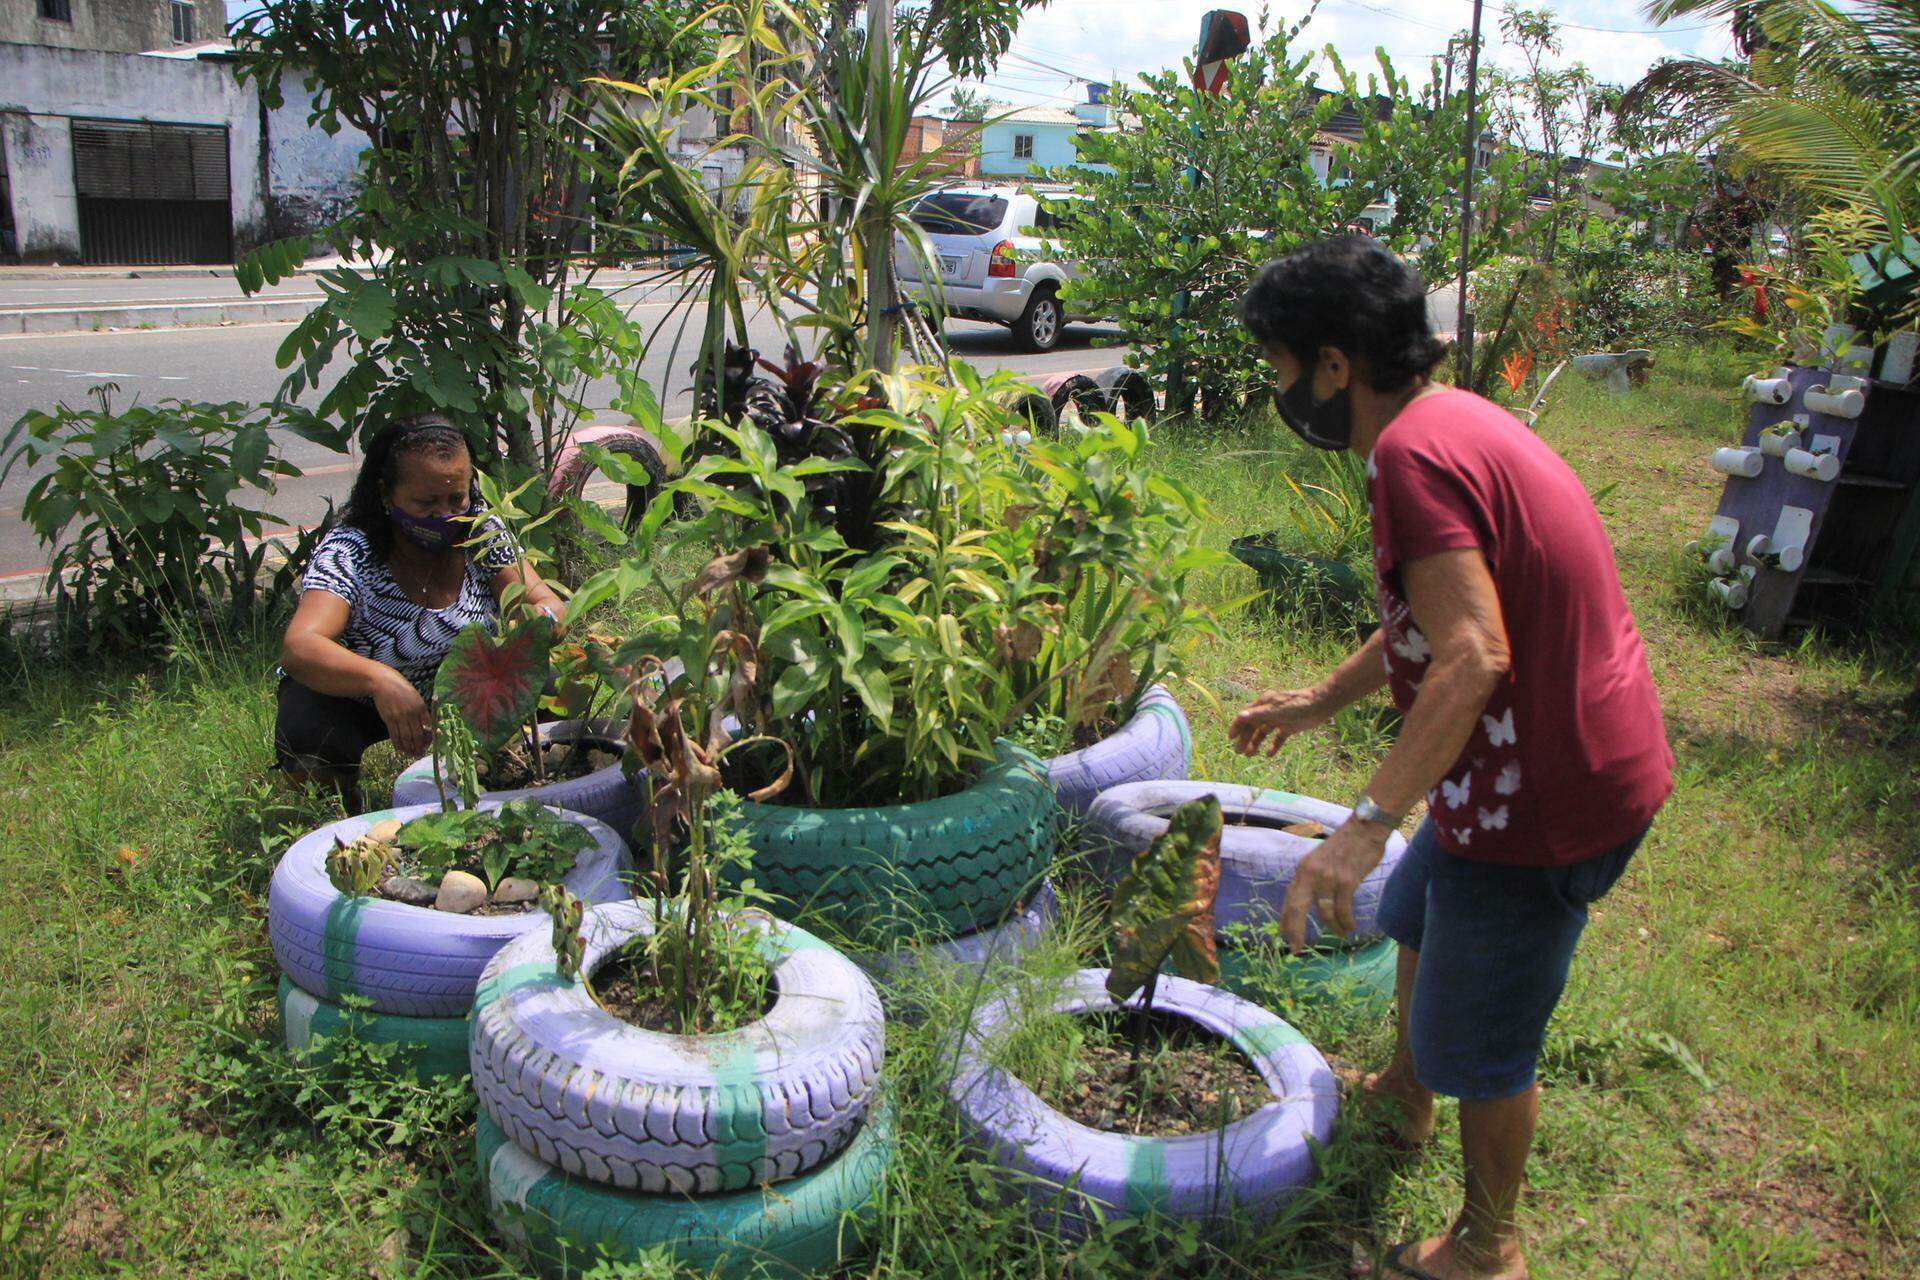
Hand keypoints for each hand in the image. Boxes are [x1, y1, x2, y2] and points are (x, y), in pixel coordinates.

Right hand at [372, 669, 433, 758]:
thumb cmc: (402, 690)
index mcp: (421, 707)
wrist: (384, 683)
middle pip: (417, 735)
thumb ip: (422, 712)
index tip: (429, 745)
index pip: (428, 727)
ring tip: (412, 754)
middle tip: (420, 753)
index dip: (429, 738)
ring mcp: (399, 717)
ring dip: (409, 748)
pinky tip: (401, 749)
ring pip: (406, 738)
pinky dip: (398, 744)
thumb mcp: (416, 698)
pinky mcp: (389, 719)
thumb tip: (430, 728)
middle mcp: (411, 713)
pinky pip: (394, 735)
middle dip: (420, 747)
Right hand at [1229, 687, 1329, 756]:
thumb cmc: (1296, 704)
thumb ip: (1258, 714)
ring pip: (1263, 733)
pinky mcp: (1289, 727)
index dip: (1237, 726)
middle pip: (1253, 726)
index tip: (1231, 739)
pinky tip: (1269, 755)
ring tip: (1250, 755)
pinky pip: (1278, 738)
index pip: (1245, 716)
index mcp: (1263, 704)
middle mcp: (1269, 711)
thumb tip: (1240, 716)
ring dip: (1256, 743)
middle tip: (1239, 753)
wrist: (1320, 705)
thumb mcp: (1275, 710)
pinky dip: (1273, 746)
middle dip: (1245, 739)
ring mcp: (1279, 720)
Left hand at [1278, 821, 1389, 953]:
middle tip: (1296, 949)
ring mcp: (1329, 877)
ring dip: (1333, 927)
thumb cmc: (1344, 846)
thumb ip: (1311, 880)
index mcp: (1303, 869)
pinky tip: (1349, 927)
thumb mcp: (1319, 860)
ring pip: (1325, 912)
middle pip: (1297, 907)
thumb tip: (1303, 902)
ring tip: (1340, 934)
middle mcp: (1312, 873)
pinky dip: (1346, 922)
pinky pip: (1343, 909)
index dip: (1285, 919)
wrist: (1364, 829)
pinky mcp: (1347, 881)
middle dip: (1295, 930)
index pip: (1290, 898)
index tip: (1283, 935)